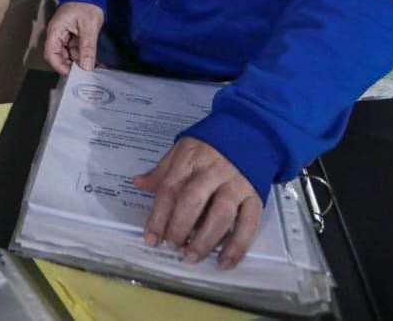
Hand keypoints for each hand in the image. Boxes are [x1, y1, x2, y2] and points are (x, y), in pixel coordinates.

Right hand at [43, 1, 103, 74]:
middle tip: (87, 73)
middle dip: (73, 66)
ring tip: (95, 69)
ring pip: (70, 55)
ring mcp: (66, 36)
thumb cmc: (87, 3)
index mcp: (56, 31)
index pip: (51, 54)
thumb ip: (87, 47)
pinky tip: (96, 62)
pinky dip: (85, 56)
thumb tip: (86, 66)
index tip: (73, 74)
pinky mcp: (74, 36)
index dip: (60, 66)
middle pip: (60, 56)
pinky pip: (77, 50)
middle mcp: (58, 35)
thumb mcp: (89, 25)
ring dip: (81, 62)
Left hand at [133, 137, 262, 268]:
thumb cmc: (210, 146)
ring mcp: (235, 184)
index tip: (151, 239)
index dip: (158, 216)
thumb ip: (163, 170)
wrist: (249, 131)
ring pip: (219, 215)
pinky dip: (237, 246)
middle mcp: (212, 171)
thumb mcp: (182, 149)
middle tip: (172, 247)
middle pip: (192, 201)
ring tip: (191, 257)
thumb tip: (137, 183)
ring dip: (204, 240)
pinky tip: (224, 262)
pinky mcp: (255, 196)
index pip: (170, 189)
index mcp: (189, 159)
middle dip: (179, 228)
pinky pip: (248, 224)